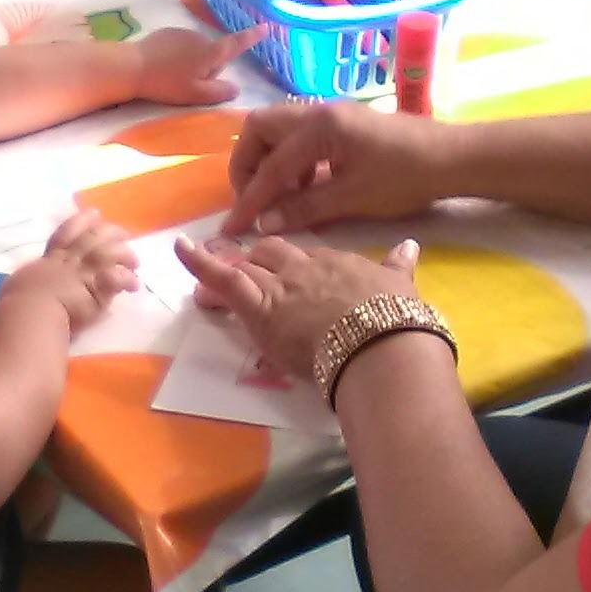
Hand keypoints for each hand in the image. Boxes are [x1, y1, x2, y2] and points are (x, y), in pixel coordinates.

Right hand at [1, 210, 137, 332]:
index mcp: (50, 260)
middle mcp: (69, 262)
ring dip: (125, 254)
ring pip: (109, 252)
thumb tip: (28, 284)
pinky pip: (117, 278)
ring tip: (135, 262)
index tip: (95, 214)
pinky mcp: (97, 289)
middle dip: (111, 232)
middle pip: (93, 237)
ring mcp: (84, 273)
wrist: (29, 312)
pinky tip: (134, 286)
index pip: (67, 233)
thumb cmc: (18, 303)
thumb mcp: (20, 285)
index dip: (82, 221)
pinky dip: (128, 280)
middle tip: (124, 233)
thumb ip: (31, 281)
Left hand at [131, 25, 269, 105]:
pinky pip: (181, 45)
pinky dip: (178, 55)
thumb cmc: (168, 83)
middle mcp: (200, 37)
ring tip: (174, 77)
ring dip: (192, 62)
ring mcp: (183, 32)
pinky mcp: (167, 32)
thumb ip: (220, 92)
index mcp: (211, 52)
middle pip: (214, 54)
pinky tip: (163, 67)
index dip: (252, 37)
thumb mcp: (196, 95)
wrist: (133, 67)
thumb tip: (236, 88)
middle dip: (209, 67)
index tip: (266, 26)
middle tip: (191, 85)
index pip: (237, 43)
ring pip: (197, 50)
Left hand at [172, 233, 421, 381]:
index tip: (291, 277)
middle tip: (249, 271)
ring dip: (231, 269)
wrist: (382, 344)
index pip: (309, 259)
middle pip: (275, 254)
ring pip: (249, 266)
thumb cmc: (396, 323)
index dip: (295, 267)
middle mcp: (307, 267)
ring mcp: (281, 284)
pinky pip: (223, 277)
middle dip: (260, 260)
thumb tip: (410, 247)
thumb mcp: (402, 288)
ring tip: (213, 271)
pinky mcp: (259, 305)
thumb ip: (398, 268)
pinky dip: (198, 262)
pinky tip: (180, 249)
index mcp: (340, 264)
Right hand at [225, 98, 451, 234]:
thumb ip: (304, 208)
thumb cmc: (406, 177)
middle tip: (254, 200)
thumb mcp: (352, 198)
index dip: (250, 200)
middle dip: (249, 165)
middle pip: (261, 128)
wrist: (453, 158)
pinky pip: (302, 138)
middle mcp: (319, 111)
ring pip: (280, 131)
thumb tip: (264, 223)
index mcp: (318, 126)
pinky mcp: (345, 125)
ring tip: (282, 200)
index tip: (233, 228)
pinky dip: (294, 162)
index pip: (270, 165)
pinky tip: (307, 190)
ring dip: (271, 163)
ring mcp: (332, 115)